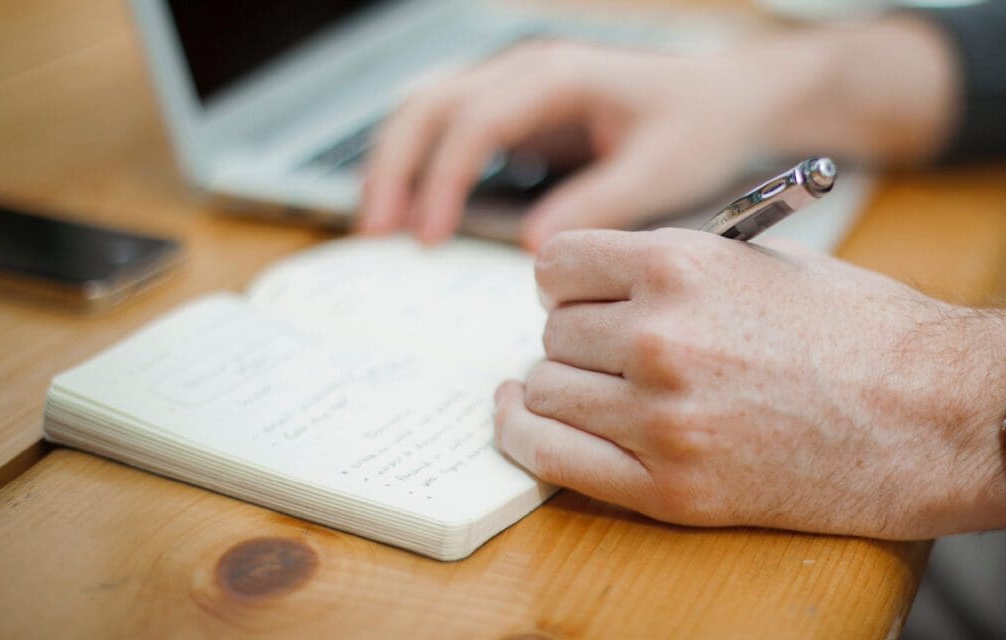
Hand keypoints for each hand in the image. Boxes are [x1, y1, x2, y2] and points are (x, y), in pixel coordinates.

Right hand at [359, 40, 771, 249]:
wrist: (724, 98)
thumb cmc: (699, 127)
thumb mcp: (661, 170)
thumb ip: (599, 204)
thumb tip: (533, 249)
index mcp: (559, 77)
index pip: (475, 121)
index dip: (442, 180)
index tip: (427, 238)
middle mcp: (525, 72)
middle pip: (429, 104)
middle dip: (393, 167)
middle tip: (375, 233)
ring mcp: (515, 88)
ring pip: (427, 110)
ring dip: (394, 163)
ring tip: (376, 225)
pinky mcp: (516, 112)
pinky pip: (449, 129)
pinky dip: (420, 165)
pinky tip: (411, 208)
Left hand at [494, 229, 1005, 537]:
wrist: (934, 415)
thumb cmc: (858, 331)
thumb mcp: (761, 261)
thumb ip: (670, 266)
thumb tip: (598, 280)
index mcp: (679, 266)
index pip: (556, 265)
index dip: (563, 282)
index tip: (574, 297)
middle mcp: (659, 336)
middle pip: (552, 332)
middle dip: (575, 338)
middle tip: (608, 350)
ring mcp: (661, 417)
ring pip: (546, 391)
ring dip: (558, 387)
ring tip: (589, 387)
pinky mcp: (670, 487)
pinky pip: (553, 458)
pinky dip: (526, 437)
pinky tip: (524, 419)